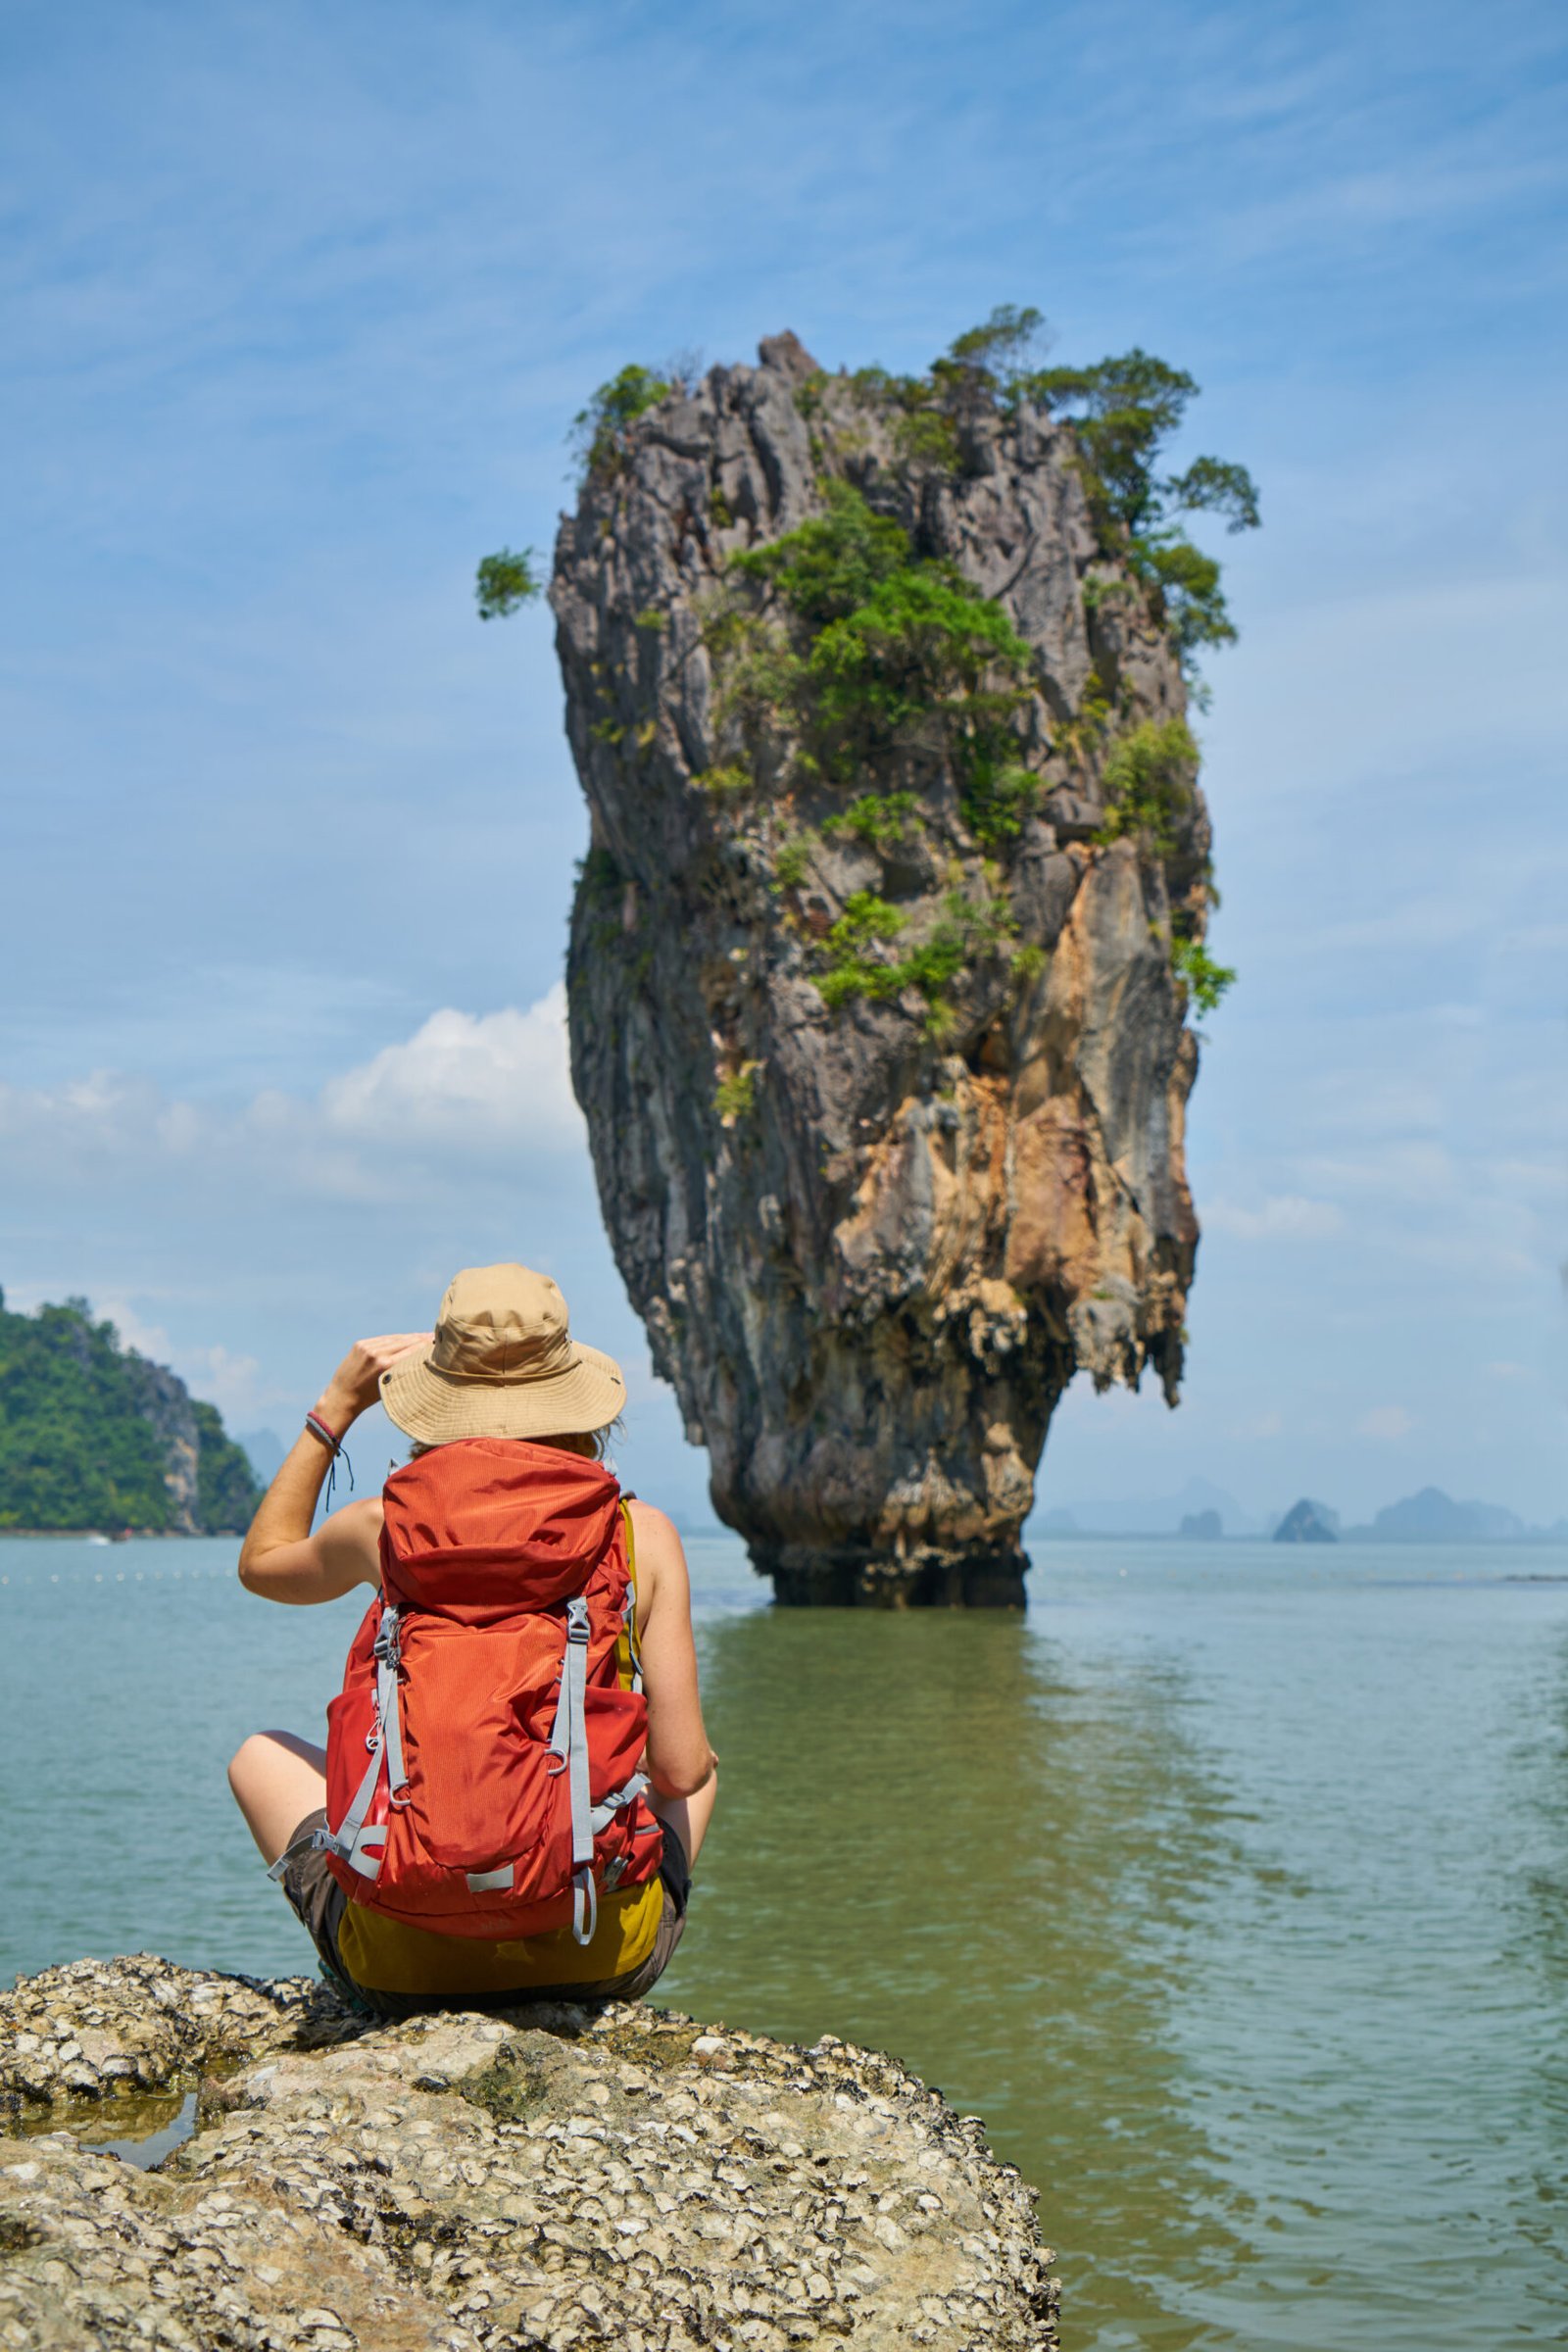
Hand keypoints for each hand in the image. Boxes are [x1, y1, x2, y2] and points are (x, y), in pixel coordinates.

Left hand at [315, 1333, 432, 1431]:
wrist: (342, 1396)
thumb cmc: (369, 1397)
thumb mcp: (390, 1385)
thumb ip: (404, 1370)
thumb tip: (422, 1357)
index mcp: (386, 1366)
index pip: (412, 1350)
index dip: (426, 1344)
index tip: (437, 1341)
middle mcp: (377, 1354)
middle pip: (405, 1341)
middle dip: (420, 1338)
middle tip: (434, 1336)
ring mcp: (367, 1347)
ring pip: (394, 1338)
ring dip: (409, 1337)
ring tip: (422, 1336)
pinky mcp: (361, 1344)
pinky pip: (383, 1339)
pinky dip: (395, 1339)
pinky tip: (405, 1338)